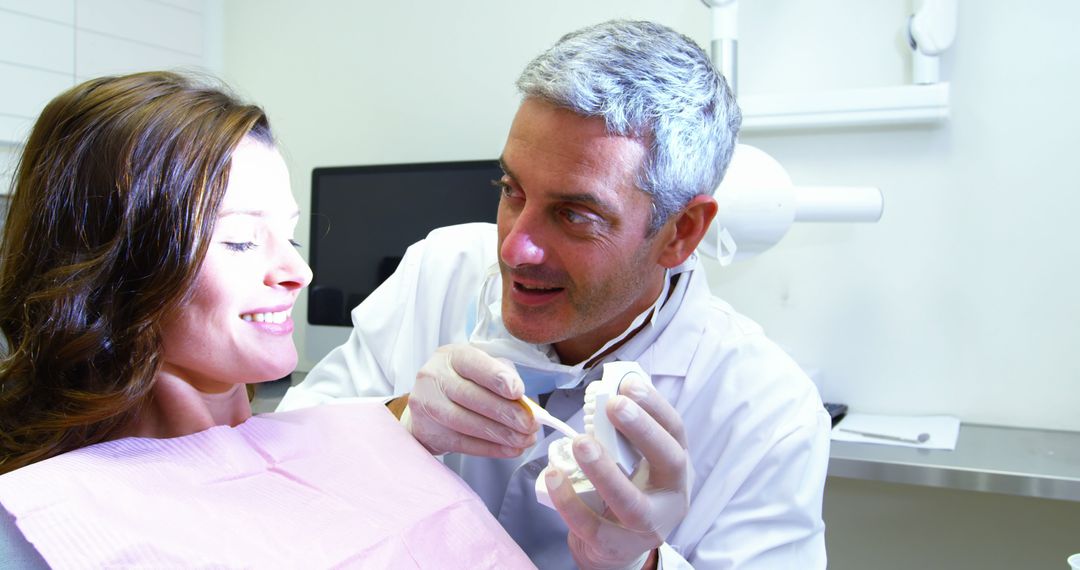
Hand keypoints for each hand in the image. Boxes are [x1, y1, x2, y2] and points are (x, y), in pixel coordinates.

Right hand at [401, 344, 537, 456]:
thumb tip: (523, 401)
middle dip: (506, 412)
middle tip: (530, 424)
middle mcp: (435, 377)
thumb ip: (502, 375)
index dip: (496, 377)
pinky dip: (490, 449)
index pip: (473, 363)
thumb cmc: (463, 382)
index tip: (518, 392)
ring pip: (467, 423)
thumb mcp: (481, 367)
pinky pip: (463, 443)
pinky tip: (510, 449)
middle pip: (471, 396)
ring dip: (501, 434)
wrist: (428, 404)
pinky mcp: (429, 432)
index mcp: (451, 356)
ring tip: (524, 439)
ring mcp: (428, 405)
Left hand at [544, 377, 690, 569]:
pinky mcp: (617, 547)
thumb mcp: (636, 461)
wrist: (616, 547)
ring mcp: (647, 527)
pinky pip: (593, 526)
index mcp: (676, 467)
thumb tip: (611, 385)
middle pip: (668, 462)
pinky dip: (570, 502)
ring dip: (605, 471)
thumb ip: (627, 430)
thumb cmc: (627, 489)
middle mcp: (671, 496)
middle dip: (643, 431)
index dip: (655, 406)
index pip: (675, 431)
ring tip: (580, 442)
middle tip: (613, 405)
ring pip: (631, 503)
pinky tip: (553, 476)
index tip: (628, 384)